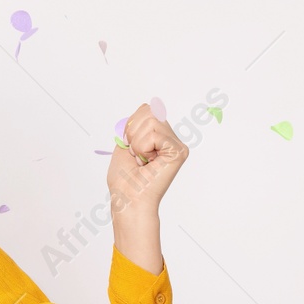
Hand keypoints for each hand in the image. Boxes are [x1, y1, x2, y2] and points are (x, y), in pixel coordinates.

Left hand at [107, 102, 187, 216]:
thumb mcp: (125, 141)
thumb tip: (150, 106)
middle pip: (149, 111)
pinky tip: (148, 162)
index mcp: (160, 136)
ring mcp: (177, 145)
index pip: (146, 109)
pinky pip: (155, 134)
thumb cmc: (125, 178)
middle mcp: (171, 139)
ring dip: (137, 141)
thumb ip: (137, 123)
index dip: (131, 126)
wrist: (128, 198)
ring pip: (152, 120)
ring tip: (142, 159)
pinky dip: (143, 147)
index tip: (131, 147)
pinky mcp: (179, 151)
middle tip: (136, 154)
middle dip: (133, 132)